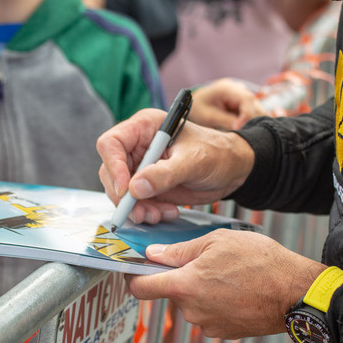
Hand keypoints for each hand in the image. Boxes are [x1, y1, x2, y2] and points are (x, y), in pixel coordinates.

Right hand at [96, 109, 254, 223]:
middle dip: (123, 196)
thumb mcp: (193, 162)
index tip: (126, 190)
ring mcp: (141, 167)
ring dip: (136, 208)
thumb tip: (134, 188)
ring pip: (121, 191)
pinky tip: (166, 212)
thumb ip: (164, 174)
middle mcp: (137, 146)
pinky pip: (135, 202)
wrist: (232, 170)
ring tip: (158, 215)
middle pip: (110, 171)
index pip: (111, 144)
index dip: (113, 167)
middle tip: (140, 212)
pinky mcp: (147, 186)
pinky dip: (146, 212)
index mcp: (145, 127)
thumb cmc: (216, 154)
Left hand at [125, 229, 327, 338]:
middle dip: (182, 278)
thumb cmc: (261, 262)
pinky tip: (238, 290)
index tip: (132, 270)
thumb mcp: (217, 241)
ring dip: (202, 290)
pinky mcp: (225, 333)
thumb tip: (154, 254)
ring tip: (229, 275)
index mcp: (185, 286)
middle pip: (172, 293)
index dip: (132, 278)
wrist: (296, 293)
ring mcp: (208, 325)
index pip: (141, 288)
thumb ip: (181, 250)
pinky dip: (218, 303)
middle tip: (206, 261)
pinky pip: (210, 315)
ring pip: (193, 303)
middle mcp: (192, 311)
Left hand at [190, 79, 270, 129]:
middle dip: (252, 120)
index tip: (239, 128)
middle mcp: (238, 89)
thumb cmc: (198, 109)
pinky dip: (251, 123)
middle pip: (254, 104)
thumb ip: (225, 120)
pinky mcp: (244, 103)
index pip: (246, 99)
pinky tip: (246, 132)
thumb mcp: (208, 116)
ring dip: (253, 123)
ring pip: (257, 109)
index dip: (247, 114)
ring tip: (245, 135)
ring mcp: (242, 95)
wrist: (194, 105)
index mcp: (227, 88)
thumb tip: (241, 128)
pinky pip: (254, 114)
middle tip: (244, 135)